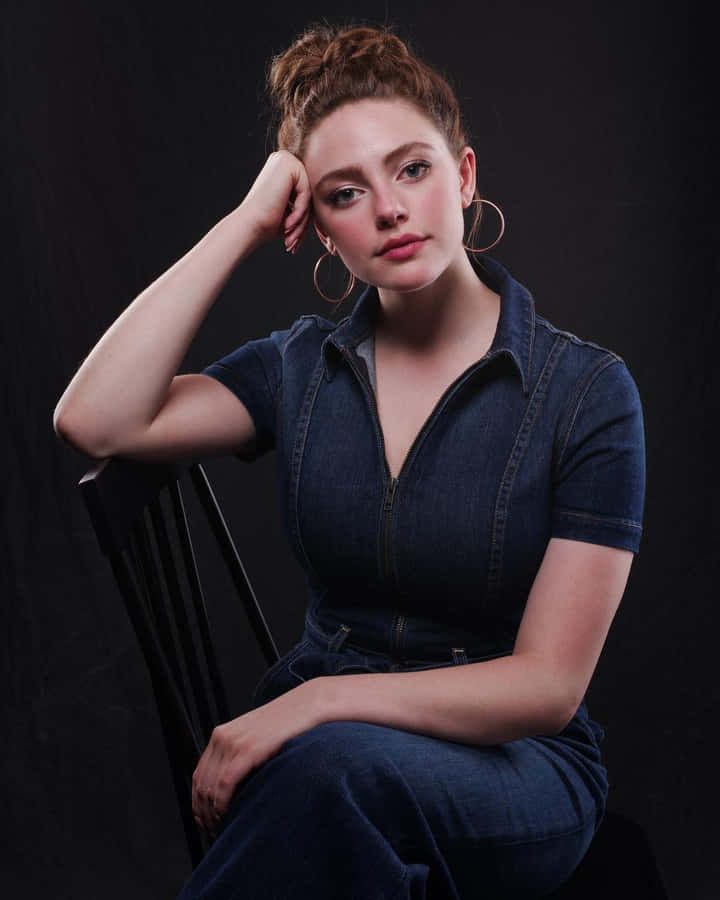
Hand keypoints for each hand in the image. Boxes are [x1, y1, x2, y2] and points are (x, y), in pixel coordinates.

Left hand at [191, 679, 322, 836]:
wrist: (306, 706)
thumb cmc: (286, 726)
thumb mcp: (256, 737)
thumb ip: (240, 755)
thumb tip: (232, 787)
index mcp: (221, 735)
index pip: (199, 776)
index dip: (198, 803)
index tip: (205, 821)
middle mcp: (222, 737)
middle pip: (201, 784)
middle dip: (204, 812)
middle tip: (214, 831)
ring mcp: (234, 742)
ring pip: (210, 787)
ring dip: (212, 813)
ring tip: (223, 828)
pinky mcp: (248, 750)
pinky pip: (225, 783)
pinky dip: (222, 803)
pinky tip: (228, 814)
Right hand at [238, 149, 313, 253]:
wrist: (250, 225)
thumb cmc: (265, 223)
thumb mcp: (290, 212)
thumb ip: (305, 202)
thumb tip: (326, 203)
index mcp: (282, 168)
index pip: (305, 194)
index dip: (303, 218)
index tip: (296, 238)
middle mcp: (284, 159)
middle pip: (308, 193)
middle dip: (303, 221)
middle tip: (293, 242)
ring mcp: (286, 159)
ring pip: (309, 195)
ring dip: (301, 220)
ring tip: (290, 237)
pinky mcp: (289, 165)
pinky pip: (306, 193)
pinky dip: (300, 212)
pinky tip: (287, 224)